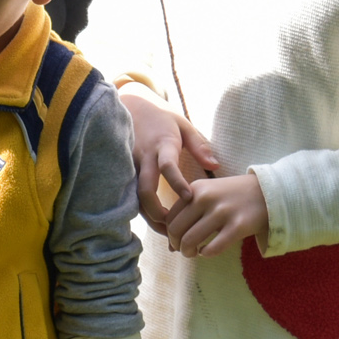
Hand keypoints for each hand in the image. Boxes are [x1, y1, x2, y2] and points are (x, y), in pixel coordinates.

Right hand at [120, 89, 221, 226]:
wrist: (130, 105)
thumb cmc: (161, 117)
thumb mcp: (183, 125)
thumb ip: (199, 145)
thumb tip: (215, 165)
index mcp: (161, 146)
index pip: (167, 167)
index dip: (177, 183)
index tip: (189, 199)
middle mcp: (143, 158)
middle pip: (145, 191)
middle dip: (158, 212)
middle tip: (175, 227)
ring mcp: (129, 166)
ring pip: (134, 199)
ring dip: (149, 218)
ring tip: (168, 232)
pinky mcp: (123, 172)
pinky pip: (130, 197)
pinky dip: (141, 212)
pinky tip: (154, 223)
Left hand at [156, 170, 269, 261]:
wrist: (269, 191)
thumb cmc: (234, 196)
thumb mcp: (208, 194)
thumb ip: (189, 213)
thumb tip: (171, 245)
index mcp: (195, 189)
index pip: (170, 218)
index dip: (170, 234)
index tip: (177, 241)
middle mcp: (206, 198)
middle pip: (176, 230)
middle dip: (177, 245)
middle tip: (185, 250)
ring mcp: (222, 211)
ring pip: (190, 240)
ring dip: (188, 252)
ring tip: (194, 253)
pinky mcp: (238, 225)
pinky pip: (213, 248)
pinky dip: (206, 254)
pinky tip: (208, 252)